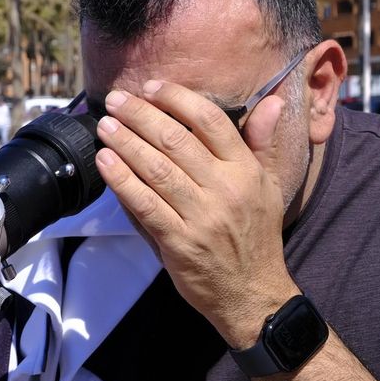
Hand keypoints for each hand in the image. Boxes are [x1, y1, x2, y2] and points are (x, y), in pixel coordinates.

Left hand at [95, 80, 298, 347]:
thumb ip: (263, 143)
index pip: (211, 121)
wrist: (253, 294)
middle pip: (176, 139)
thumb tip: (274, 101)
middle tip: (116, 100)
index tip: (151, 87)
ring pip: (156, 168)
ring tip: (105, 125)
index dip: (177, 98)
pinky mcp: (179, 241)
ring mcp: (201, 216)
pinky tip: (106, 161)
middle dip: (140, 114)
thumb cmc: (256, 236)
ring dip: (125, 142)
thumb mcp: (270, 185)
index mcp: (246, 170)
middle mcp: (226, 189)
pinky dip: (121, 180)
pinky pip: (144, 204)